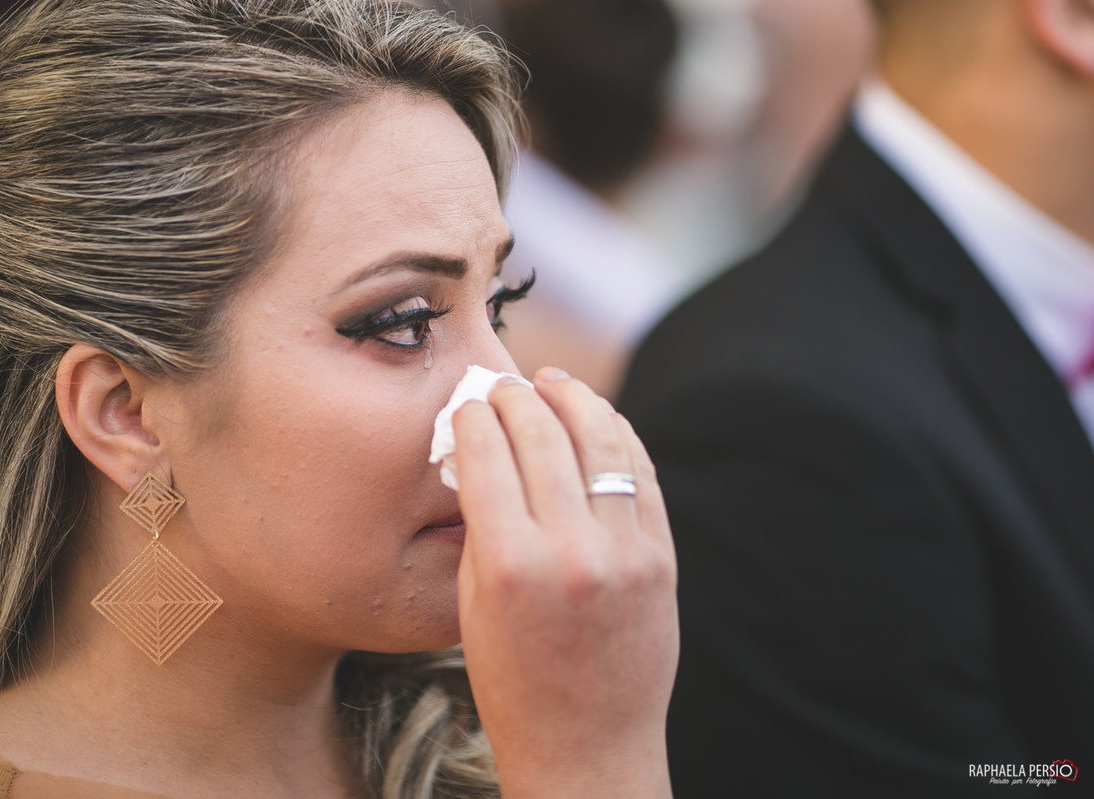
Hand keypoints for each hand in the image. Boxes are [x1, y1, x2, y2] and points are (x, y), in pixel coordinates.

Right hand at [452, 367, 677, 798]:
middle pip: (543, 435)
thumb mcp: (473, 604)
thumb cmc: (515, 683)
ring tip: (554, 383)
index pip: (487, 454)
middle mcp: (571, 551)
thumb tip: (483, 453)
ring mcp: (625, 552)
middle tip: (505, 385)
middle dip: (518, 398)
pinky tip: (598, 420)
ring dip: (574, 399)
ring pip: (601, 440)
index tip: (468, 405)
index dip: (474, 417)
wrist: (589, 746)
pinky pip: (640, 473)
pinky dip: (617, 436)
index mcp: (509, 565)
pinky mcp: (662, 558)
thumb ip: (480, 524)